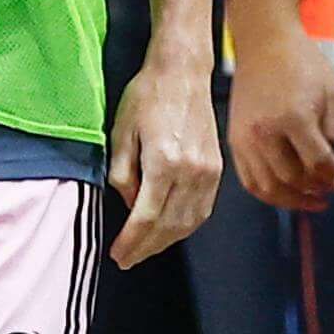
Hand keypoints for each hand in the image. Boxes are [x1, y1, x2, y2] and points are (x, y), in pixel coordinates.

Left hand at [105, 47, 222, 267]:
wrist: (183, 73)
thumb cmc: (146, 97)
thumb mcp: (120, 134)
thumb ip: (122, 175)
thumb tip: (129, 205)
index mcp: (164, 163)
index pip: (145, 217)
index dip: (130, 241)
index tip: (117, 255)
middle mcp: (191, 172)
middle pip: (168, 226)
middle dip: (146, 248)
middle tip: (126, 260)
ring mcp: (208, 172)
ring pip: (188, 222)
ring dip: (165, 242)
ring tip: (144, 250)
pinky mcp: (216, 169)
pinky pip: (202, 209)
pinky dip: (185, 227)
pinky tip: (170, 232)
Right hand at [226, 34, 333, 213]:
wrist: (264, 43)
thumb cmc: (303, 63)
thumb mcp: (333, 92)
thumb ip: (333, 130)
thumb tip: (329, 163)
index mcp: (293, 118)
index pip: (316, 163)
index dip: (333, 173)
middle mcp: (265, 132)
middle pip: (291, 179)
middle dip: (315, 188)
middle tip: (330, 187)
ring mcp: (245, 138)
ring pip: (267, 187)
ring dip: (291, 199)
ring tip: (310, 199)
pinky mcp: (234, 140)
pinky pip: (249, 179)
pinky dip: (268, 193)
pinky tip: (285, 192)